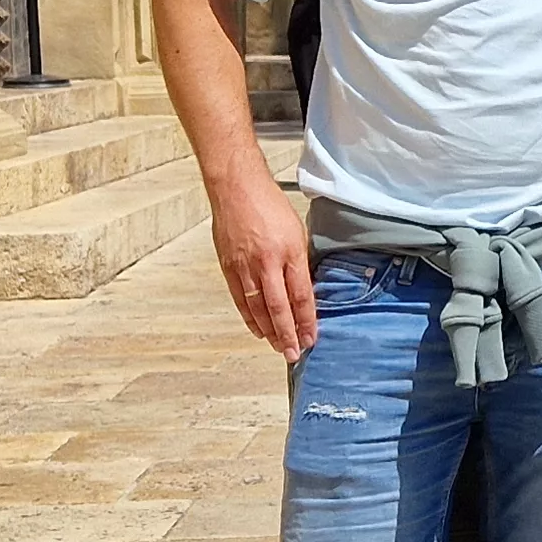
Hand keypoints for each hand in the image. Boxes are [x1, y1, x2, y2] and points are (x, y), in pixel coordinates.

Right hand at [210, 181, 316, 356]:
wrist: (237, 189)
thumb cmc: (269, 205)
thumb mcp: (297, 231)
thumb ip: (299, 262)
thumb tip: (303, 290)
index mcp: (289, 252)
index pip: (301, 295)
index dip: (307, 321)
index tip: (312, 337)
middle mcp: (267, 262)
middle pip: (280, 308)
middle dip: (289, 335)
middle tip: (295, 353)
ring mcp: (245, 266)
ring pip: (258, 309)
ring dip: (270, 332)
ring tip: (279, 347)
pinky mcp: (229, 267)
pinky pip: (240, 300)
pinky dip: (250, 318)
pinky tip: (259, 330)